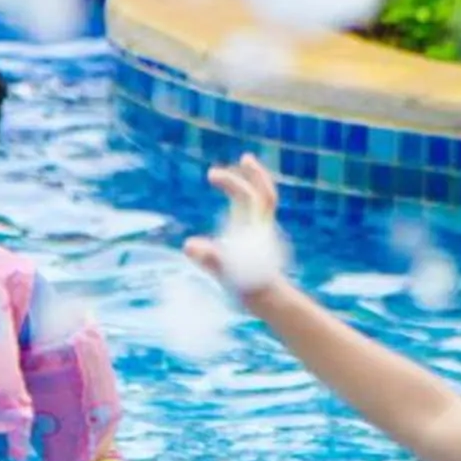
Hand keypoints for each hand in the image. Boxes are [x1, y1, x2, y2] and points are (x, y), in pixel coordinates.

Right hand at [184, 154, 287, 302]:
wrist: (272, 302)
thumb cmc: (251, 289)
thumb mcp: (228, 274)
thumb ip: (211, 259)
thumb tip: (189, 245)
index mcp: (255, 229)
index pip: (248, 197)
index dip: (233, 182)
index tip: (211, 174)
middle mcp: (261, 227)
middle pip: (264, 195)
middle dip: (255, 176)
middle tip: (244, 158)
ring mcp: (261, 234)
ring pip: (263, 203)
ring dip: (254, 186)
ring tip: (243, 171)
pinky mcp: (258, 243)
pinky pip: (257, 215)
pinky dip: (250, 202)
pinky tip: (240, 204)